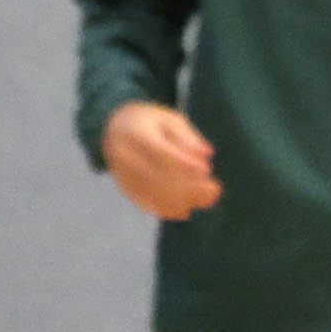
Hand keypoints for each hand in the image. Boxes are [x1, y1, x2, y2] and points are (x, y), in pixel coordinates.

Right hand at [102, 102, 219, 220]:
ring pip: (151, 192)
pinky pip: (143, 202)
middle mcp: (124, 155)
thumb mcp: (170, 120)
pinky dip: (164, 209)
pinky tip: (184, 212)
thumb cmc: (151, 122)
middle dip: (188, 186)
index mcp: (136, 133)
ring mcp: (121, 173)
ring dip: (181, 200)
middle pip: (156, 175)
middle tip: (215, 189)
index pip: (160, 151)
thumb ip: (188, 137)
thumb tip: (207, 154)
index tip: (207, 170)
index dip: (184, 162)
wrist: (114, 128)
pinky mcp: (123, 186)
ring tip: (208, 200)